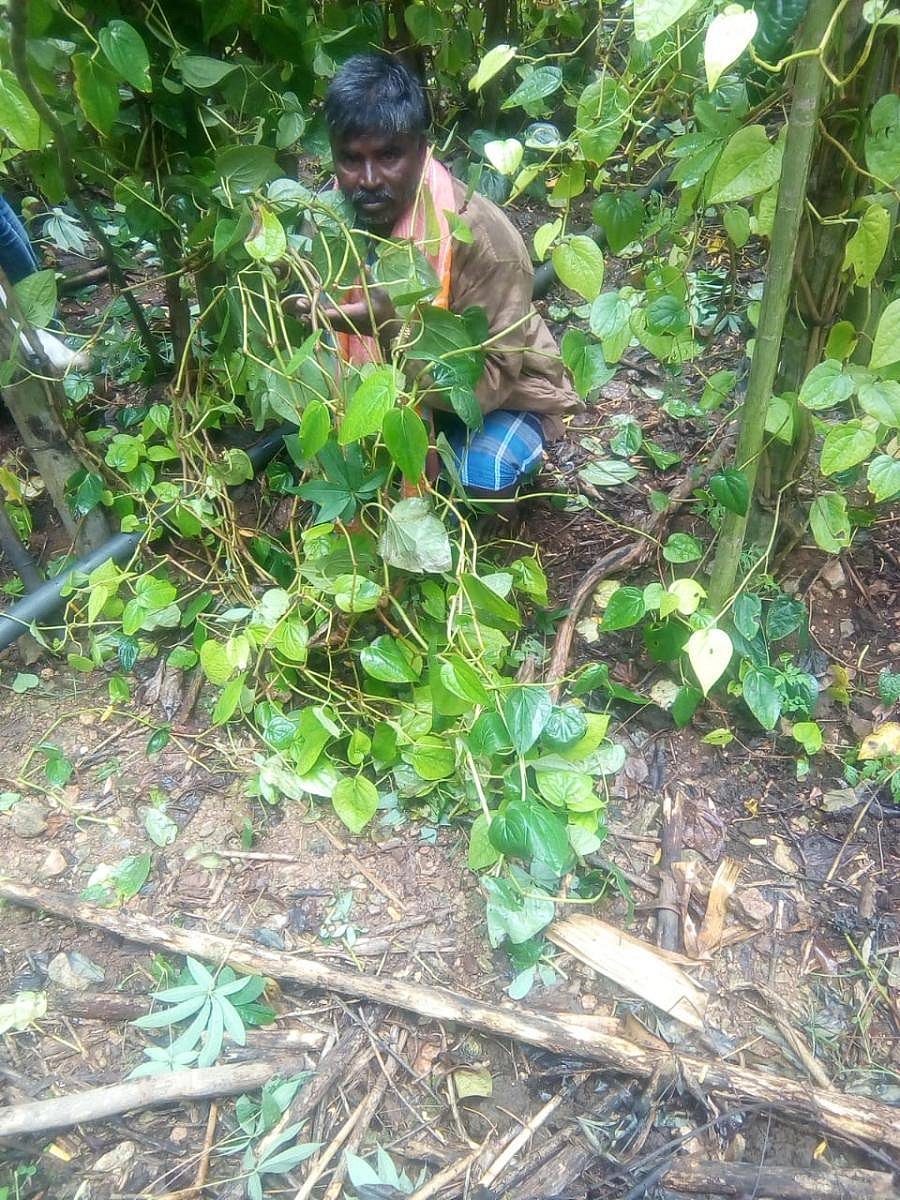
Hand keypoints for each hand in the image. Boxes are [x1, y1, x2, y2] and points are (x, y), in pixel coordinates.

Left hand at [283, 287, 397, 342]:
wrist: (387, 329)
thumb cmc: (384, 310)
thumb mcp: (380, 293)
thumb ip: (369, 280)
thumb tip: (363, 263)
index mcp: (353, 314)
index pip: (333, 312)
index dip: (320, 308)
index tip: (309, 304)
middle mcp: (344, 322)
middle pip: (323, 317)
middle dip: (310, 310)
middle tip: (297, 302)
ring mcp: (341, 326)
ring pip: (321, 322)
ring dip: (309, 314)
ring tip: (296, 305)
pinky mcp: (339, 326)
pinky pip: (323, 323)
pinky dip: (314, 317)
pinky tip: (303, 312)